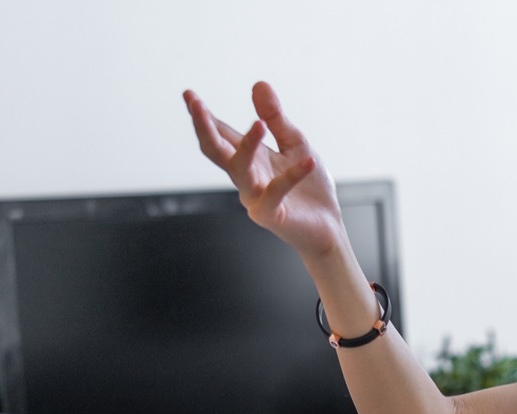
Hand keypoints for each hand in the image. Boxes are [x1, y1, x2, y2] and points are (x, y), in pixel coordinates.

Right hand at [183, 82, 344, 263]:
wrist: (328, 227)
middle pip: (216, 151)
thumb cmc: (310, 188)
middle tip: (194, 103)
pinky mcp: (271, 215)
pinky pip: (277, 191)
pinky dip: (293, 175)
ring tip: (259, 124)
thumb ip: (276, 119)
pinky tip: (310, 161)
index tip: (188, 94)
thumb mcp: (295, 145)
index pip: (221, 135)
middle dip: (204, 127)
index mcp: (250, 159)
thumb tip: (258, 83)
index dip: (204, 117)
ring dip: (247, 146)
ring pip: (240, 170)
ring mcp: (255, 197)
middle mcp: (246, 178)